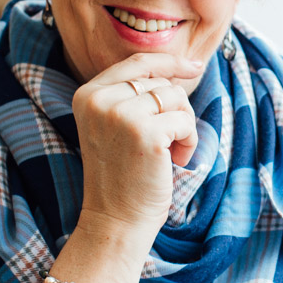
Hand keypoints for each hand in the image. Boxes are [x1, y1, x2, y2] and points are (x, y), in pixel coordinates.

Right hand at [71, 53, 200, 234]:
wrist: (115, 220)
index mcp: (88, 94)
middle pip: (162, 82)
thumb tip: (179, 68)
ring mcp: (121, 114)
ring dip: (183, 126)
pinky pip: (186, 120)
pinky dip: (189, 141)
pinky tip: (174, 161)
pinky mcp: (145, 132)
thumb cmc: (124, 175)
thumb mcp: (115, 126)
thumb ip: (133, 95)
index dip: (170, 62)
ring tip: (169, 154)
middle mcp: (100, 100)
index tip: (194, 67)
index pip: (138, 63)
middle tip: (165, 144)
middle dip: (175, 110)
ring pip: (177, 98)